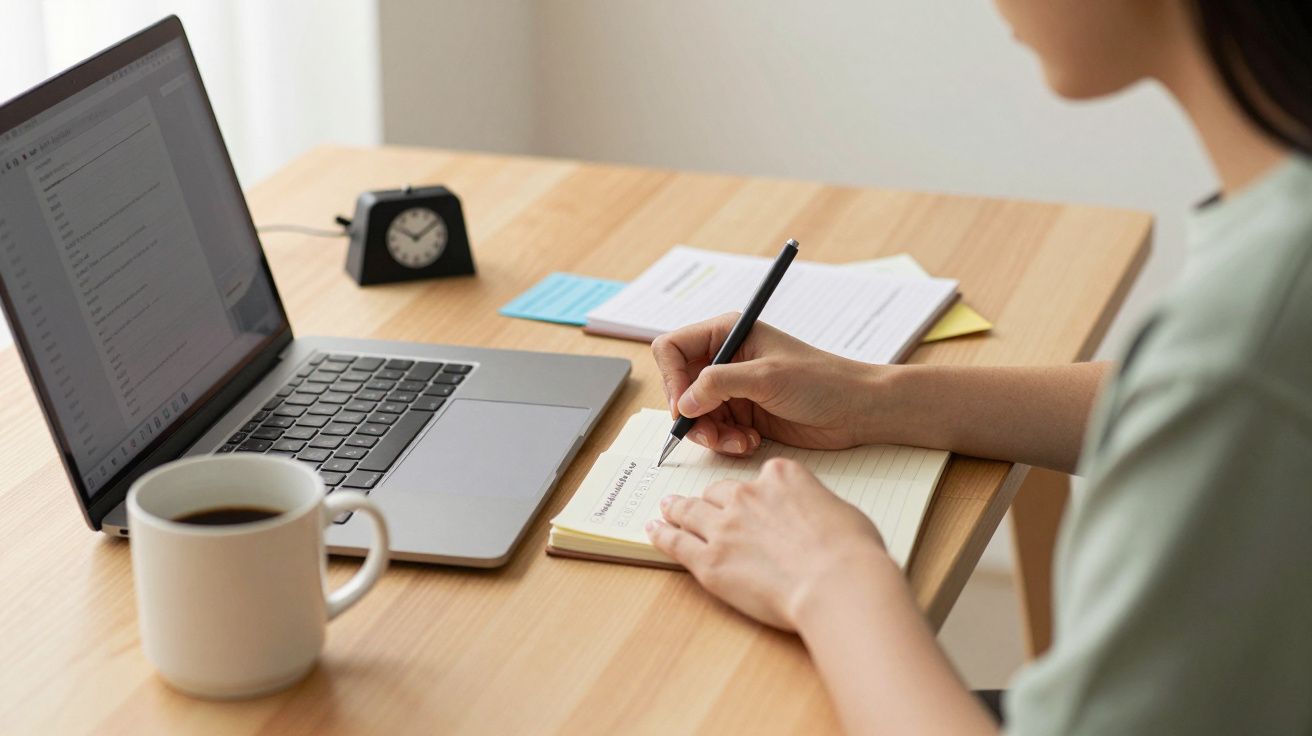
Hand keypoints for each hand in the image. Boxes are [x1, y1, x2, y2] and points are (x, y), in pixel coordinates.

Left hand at [646, 457, 892, 629]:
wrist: (837, 583)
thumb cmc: (851, 553)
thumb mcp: (842, 512)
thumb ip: (817, 508)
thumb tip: (816, 519)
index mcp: (782, 477)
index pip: (760, 477)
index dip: (757, 492)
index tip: (755, 500)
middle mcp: (748, 495)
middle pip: (720, 492)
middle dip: (710, 499)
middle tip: (699, 501)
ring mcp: (724, 527)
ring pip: (691, 511)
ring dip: (677, 508)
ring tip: (667, 507)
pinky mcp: (709, 561)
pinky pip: (677, 542)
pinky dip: (662, 534)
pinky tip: (654, 529)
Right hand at [651, 312, 881, 455]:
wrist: (856, 410)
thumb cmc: (821, 381)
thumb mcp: (766, 377)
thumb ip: (718, 383)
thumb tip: (683, 403)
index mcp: (728, 333)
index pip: (673, 349)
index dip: (672, 379)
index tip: (683, 407)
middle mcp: (726, 359)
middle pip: (679, 388)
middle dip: (692, 415)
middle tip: (710, 435)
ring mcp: (733, 389)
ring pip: (695, 415)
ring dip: (711, 434)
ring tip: (740, 441)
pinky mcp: (743, 414)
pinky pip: (715, 431)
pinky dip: (726, 442)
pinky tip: (751, 442)